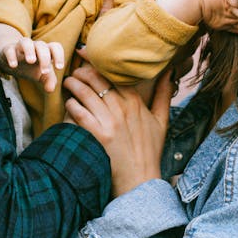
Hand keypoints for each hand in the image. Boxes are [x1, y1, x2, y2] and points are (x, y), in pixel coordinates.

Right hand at [0, 36, 64, 92]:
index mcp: (45, 51)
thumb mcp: (41, 75)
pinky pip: (9, 50)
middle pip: (41, 45)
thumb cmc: (31, 67)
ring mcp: (20, 47)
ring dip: (29, 50)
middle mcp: (34, 46)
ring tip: (31, 61)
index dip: (59, 55)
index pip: (55, 47)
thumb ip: (49, 80)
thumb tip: (51, 89)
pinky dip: (11, 56)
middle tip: (45, 71)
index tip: (59, 68)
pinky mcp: (8, 50)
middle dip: (44, 57)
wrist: (12, 63)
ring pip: (26, 42)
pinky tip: (13, 66)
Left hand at [63, 63, 172, 196]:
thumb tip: (170, 73)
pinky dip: (71, 104)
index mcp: (136, 102)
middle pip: (97, 80)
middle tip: (74, 71)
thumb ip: (164, 95)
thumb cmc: (149, 151)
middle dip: (82, 72)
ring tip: (68, 83)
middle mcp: (123, 108)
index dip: (99, 64)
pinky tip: (68, 102)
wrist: (140, 180)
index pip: (115, 75)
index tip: (88, 57)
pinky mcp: (97, 135)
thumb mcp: (162, 122)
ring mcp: (110, 121)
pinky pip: (79, 112)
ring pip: (85, 93)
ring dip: (74, 85)